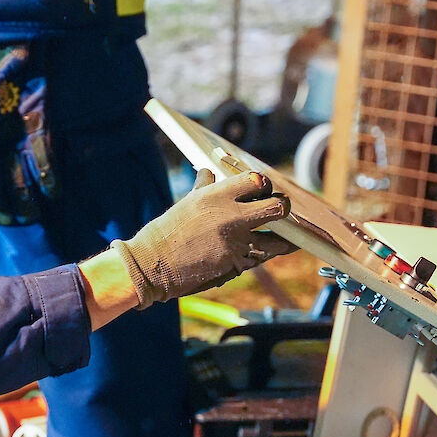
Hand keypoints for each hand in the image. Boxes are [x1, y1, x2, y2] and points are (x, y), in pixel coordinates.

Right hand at [110, 170, 294, 308]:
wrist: (152, 265)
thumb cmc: (167, 232)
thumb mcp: (187, 203)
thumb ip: (205, 187)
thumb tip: (210, 172)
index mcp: (216, 195)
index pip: (258, 181)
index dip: (266, 186)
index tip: (265, 190)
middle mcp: (229, 216)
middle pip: (277, 207)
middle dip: (283, 209)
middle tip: (281, 211)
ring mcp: (235, 242)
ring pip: (276, 240)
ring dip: (281, 240)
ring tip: (284, 238)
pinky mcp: (235, 265)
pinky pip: (258, 258)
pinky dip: (260, 255)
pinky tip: (261, 251)